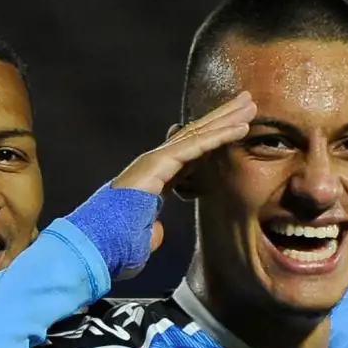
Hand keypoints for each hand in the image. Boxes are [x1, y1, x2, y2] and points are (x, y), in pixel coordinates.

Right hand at [110, 91, 256, 261]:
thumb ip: (152, 229)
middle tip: (247, 102)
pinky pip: (195, 146)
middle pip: (196, 135)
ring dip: (227, 119)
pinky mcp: (159, 164)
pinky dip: (220, 136)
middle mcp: (155, 163)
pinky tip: (241, 128)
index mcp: (155, 179)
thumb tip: (156, 230)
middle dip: (223, 117)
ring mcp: (155, 161)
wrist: (96, 246)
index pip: (190, 154)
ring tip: (250, 104)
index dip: (213, 139)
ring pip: (198, 134)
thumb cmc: (115, 246)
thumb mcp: (142, 237)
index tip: (234, 129)